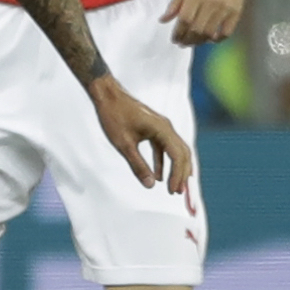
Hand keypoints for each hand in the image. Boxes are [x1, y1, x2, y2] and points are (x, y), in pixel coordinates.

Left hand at [88, 75, 193, 192]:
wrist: (107, 96)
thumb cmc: (114, 117)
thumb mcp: (124, 145)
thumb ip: (138, 165)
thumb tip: (151, 185)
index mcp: (163, 129)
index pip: (178, 156)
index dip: (177, 175)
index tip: (173, 192)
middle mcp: (166, 127)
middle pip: (182, 154)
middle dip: (182, 174)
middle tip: (178, 193)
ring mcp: (161, 127)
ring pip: (175, 151)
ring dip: (175, 169)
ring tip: (173, 188)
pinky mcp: (154, 128)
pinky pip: (163, 148)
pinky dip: (163, 162)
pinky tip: (159, 176)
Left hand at [162, 0, 246, 45]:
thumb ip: (174, 4)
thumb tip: (162, 20)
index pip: (184, 20)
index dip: (178, 33)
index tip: (174, 39)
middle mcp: (210, 3)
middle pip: (196, 29)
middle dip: (187, 40)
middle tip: (182, 43)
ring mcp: (224, 8)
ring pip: (210, 32)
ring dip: (200, 41)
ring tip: (194, 42)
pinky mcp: (236, 11)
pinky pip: (227, 31)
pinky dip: (218, 39)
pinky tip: (211, 38)